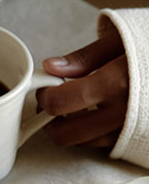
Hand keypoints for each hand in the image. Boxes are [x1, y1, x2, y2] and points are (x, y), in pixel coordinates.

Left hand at [36, 29, 127, 148]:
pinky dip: (91, 133)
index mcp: (116, 83)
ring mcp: (133, 129)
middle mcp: (124, 112)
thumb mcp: (119, 40)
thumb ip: (82, 58)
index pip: (61, 103)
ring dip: (70, 128)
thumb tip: (51, 67)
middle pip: (67, 134)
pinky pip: (105, 144)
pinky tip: (94, 113)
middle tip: (51, 102)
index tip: (45, 88)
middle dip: (50, 121)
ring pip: (84, 143)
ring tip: (73, 105)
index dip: (44, 97)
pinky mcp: (139, 138)